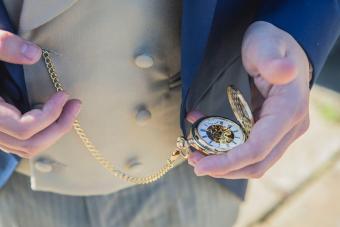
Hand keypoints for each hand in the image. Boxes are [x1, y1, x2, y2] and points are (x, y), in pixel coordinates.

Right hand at [0, 30, 80, 158]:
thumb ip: (2, 45)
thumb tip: (35, 54)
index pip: (23, 129)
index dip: (49, 115)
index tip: (64, 94)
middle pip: (30, 145)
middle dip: (59, 127)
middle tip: (76, 105)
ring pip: (27, 148)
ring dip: (54, 132)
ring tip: (71, 110)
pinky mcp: (0, 129)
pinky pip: (23, 142)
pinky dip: (43, 132)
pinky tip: (54, 114)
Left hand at [186, 21, 310, 178]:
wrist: (276, 47)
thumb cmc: (268, 43)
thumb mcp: (266, 43)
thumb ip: (272, 58)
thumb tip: (284, 71)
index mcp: (289, 109)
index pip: (259, 147)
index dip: (229, 161)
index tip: (201, 166)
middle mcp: (290, 126)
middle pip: (256, 162)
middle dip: (223, 167)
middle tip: (193, 160)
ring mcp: (282, 131)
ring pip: (253, 161)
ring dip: (224, 163)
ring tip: (195, 153)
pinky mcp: (271, 131)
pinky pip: (249, 149)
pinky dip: (227, 150)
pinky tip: (206, 137)